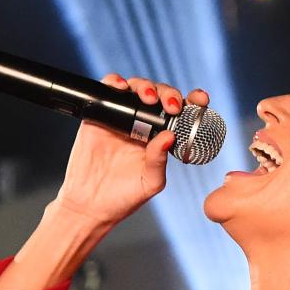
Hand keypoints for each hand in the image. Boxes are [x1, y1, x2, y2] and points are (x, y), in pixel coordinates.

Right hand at [51, 73, 209, 227]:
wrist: (89, 206)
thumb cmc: (122, 198)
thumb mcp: (149, 182)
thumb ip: (159, 160)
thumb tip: (168, 136)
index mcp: (160, 137)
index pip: (180, 112)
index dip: (192, 101)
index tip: (200, 100)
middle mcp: (142, 125)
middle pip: (159, 95)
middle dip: (168, 93)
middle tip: (170, 106)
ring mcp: (120, 120)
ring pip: (135, 88)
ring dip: (145, 86)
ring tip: (147, 99)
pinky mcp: (98, 117)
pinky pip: (107, 92)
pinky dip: (114, 83)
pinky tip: (121, 88)